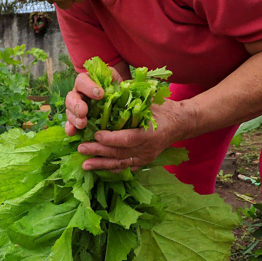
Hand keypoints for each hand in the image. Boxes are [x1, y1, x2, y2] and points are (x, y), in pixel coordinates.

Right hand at [65, 67, 123, 135]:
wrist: (119, 104)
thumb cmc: (118, 92)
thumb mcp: (118, 83)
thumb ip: (114, 81)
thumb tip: (115, 87)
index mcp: (87, 82)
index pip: (82, 80)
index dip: (88, 86)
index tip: (100, 94)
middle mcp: (79, 94)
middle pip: (71, 96)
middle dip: (76, 105)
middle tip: (84, 112)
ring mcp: (75, 108)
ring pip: (69, 111)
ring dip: (74, 118)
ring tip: (82, 124)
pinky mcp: (76, 121)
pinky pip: (69, 124)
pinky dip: (70, 128)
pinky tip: (72, 132)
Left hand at [77, 100, 194, 170]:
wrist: (180, 124)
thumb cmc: (162, 109)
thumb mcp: (150, 102)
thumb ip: (131, 101)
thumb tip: (109, 91)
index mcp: (150, 133)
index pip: (127, 139)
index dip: (111, 138)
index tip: (96, 134)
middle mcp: (148, 149)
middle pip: (120, 153)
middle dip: (99, 151)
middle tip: (81, 148)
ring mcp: (146, 158)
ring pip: (121, 164)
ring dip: (101, 164)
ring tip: (85, 164)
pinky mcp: (144, 162)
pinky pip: (125, 168)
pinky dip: (111, 168)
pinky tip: (98, 169)